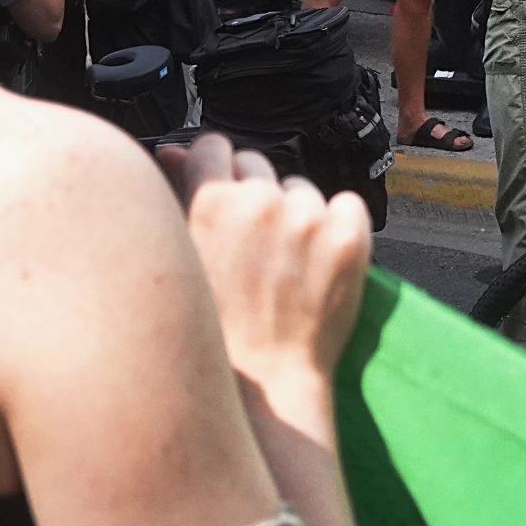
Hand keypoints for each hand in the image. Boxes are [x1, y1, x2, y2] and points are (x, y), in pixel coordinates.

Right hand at [156, 134, 372, 389]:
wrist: (266, 378)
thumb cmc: (215, 325)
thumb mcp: (184, 256)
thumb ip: (180, 196)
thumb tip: (176, 150)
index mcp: (210, 204)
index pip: (214, 147)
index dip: (217, 167)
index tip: (222, 187)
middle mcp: (261, 203)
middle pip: (258, 166)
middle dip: (253, 194)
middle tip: (251, 243)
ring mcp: (309, 219)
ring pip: (301, 189)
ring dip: (294, 213)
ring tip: (282, 264)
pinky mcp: (349, 238)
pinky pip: (346, 205)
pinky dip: (337, 225)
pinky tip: (317, 261)